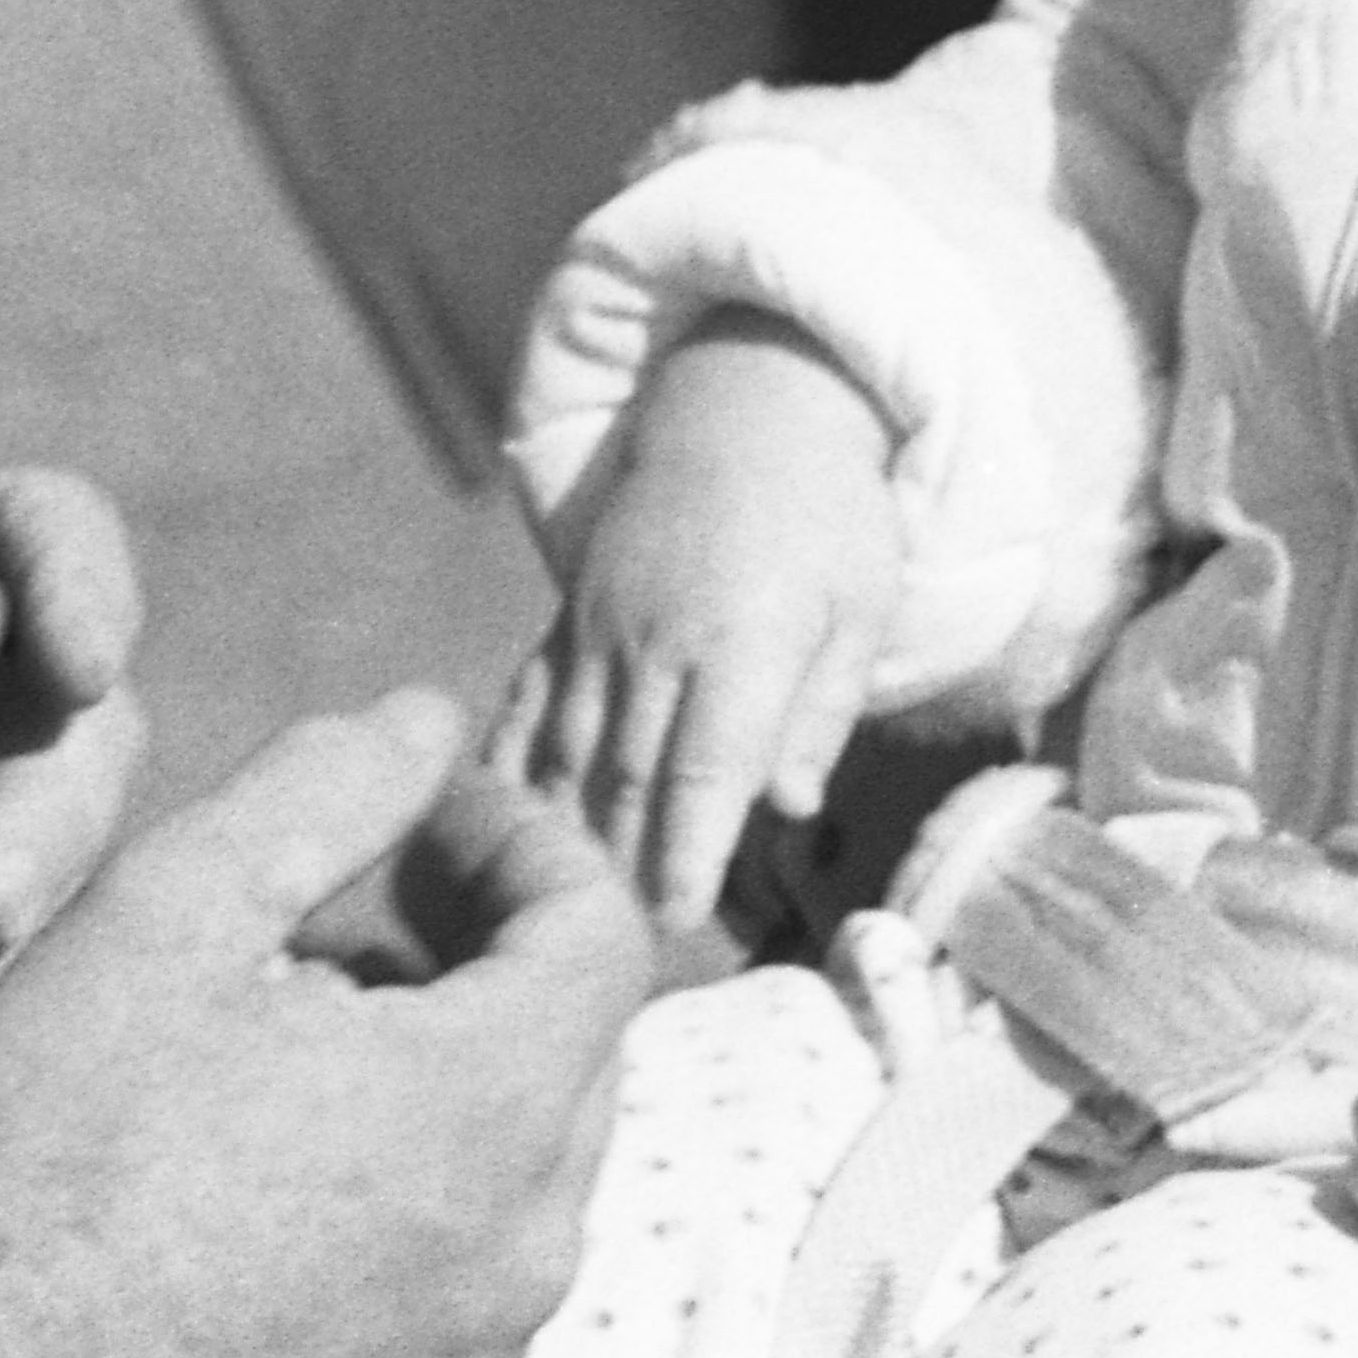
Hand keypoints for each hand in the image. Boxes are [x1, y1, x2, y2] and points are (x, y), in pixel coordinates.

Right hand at [0, 693, 656, 1357]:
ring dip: (443, 1092)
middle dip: (480, 961)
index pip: (604, 926)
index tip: (420, 820)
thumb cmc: (66, 1152)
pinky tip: (272, 1200)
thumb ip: (323, 792)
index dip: (521, 842)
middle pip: (573, 1049)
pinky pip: (463, 1293)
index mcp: (500, 1101)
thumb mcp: (172, 912)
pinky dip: (410, 1219)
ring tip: (285, 1061)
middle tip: (335, 930)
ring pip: (521, 1176)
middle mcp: (531, 1243)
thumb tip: (426, 725)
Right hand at [504, 314, 904, 924]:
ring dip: (566, 834)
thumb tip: (786, 805)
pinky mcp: (571, 614)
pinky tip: (496, 826)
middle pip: (631, 774)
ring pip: (571, 748)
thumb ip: (822, 708)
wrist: (749, 403)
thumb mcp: (862, 604)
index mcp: (744, 638)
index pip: (707, 766)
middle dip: (625, 869)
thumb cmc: (830, 514)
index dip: (687, 848)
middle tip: (623, 955)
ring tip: (565, 914)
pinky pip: (530, 699)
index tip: (676, 920)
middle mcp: (659, 636)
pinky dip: (512, 766)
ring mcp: (601, 624)